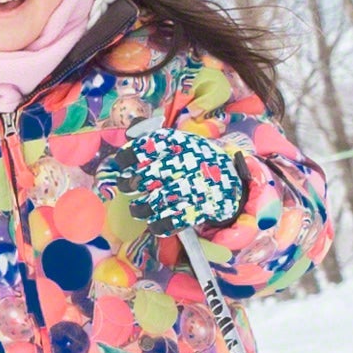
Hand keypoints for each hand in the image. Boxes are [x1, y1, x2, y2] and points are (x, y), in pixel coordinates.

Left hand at [85, 125, 248, 231]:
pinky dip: (160, 224)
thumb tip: (130, 128)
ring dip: (140, 208)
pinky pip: (175, 220)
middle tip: (127, 186)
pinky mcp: (203, 208)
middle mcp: (188, 162)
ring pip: (158, 200)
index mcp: (181, 143)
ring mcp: (196, 186)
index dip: (129, 154)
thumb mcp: (182, 143)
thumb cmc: (196, 160)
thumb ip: (156, 138)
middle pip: (149, 175)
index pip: (149, 145)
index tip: (121, 162)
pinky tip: (153, 223)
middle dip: (130, 183)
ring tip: (137, 208)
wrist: (231, 180)